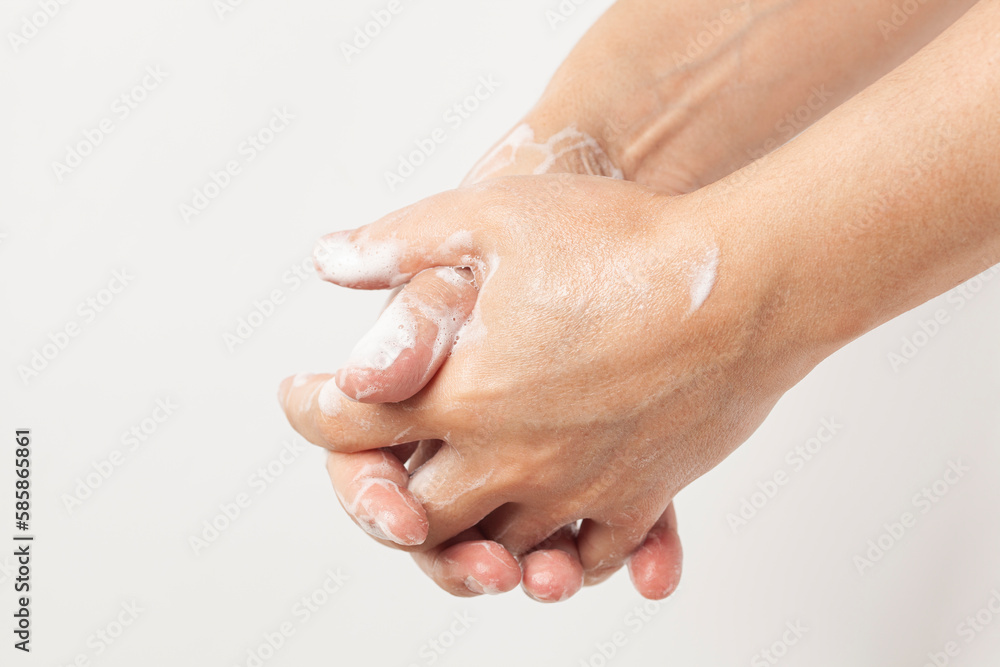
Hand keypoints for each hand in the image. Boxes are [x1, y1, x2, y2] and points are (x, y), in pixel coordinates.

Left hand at [281, 174, 807, 587]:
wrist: (745, 283)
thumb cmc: (625, 241)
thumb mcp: (496, 216)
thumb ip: (402, 243)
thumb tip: (330, 260)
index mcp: (462, 395)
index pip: (351, 424)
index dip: (308, 408)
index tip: (302, 394)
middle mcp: (510, 458)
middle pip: (416, 513)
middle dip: (384, 492)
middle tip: (384, 464)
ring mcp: (577, 487)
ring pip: (496, 548)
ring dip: (466, 536)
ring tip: (462, 506)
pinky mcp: (637, 497)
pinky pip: (584, 554)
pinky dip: (556, 554)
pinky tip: (552, 533)